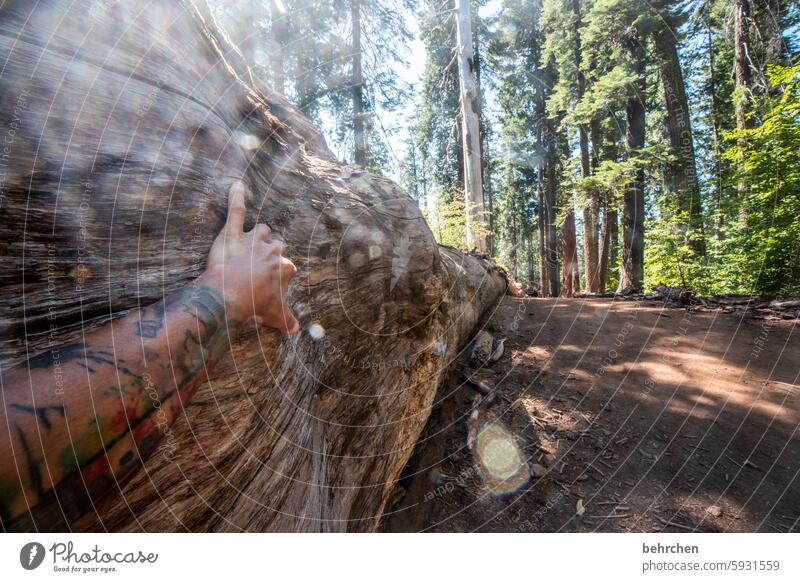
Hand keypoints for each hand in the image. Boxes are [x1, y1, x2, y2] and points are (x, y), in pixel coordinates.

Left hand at [200, 181, 299, 333]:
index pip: (287, 264)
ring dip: (257, 233)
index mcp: (284, 267)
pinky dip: (235, 198)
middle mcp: (272, 250)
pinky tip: (235, 185)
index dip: (278, 272)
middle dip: (270, 250)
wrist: (232, 295)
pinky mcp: (232, 234)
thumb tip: (296, 330)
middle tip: (260, 261)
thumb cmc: (255, 305)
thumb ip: (287, 320)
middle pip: (276, 243)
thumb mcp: (275, 316)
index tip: (272, 280)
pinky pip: (236, 211)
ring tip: (251, 238)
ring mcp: (252, 240)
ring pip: (261, 229)